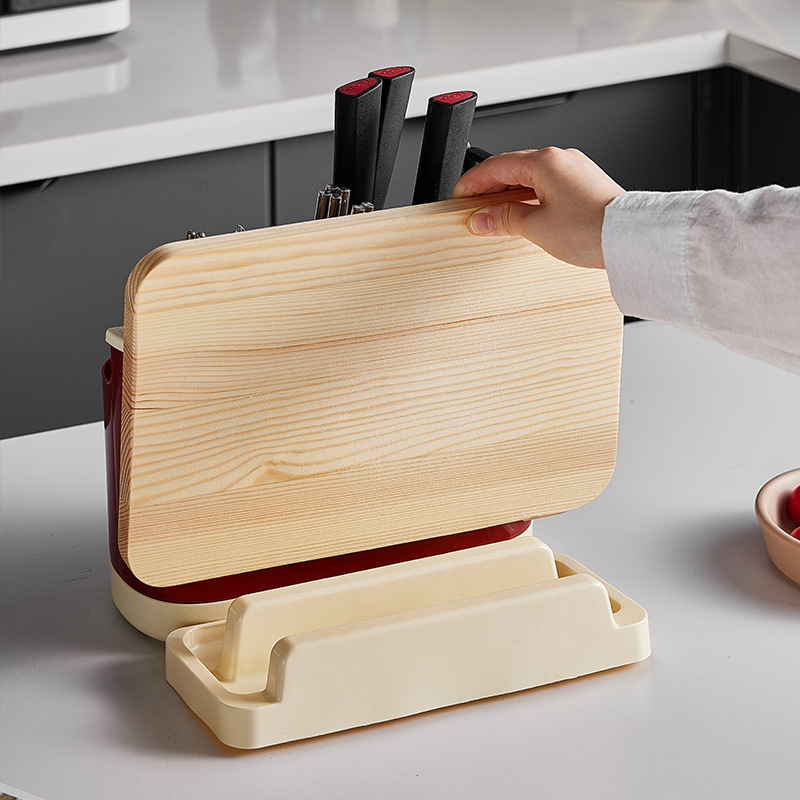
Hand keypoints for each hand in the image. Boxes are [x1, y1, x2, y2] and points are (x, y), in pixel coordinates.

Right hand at [451, 148, 623, 268]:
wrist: (631, 239)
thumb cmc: (592, 229)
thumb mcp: (537, 227)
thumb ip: (504, 219)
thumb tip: (482, 218)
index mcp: (545, 161)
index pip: (495, 166)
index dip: (472, 183)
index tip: (458, 197)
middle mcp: (561, 159)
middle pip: (512, 168)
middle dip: (489, 189)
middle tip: (472, 210)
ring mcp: (575, 170)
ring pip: (530, 177)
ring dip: (509, 195)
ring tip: (495, 217)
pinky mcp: (584, 185)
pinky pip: (547, 185)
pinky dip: (529, 198)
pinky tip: (523, 215)